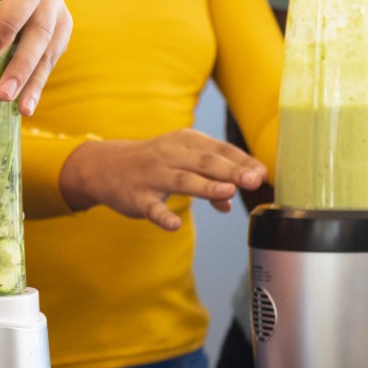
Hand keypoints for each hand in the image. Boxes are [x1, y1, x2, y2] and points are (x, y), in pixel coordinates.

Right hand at [58, 132, 266, 230]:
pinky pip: (152, 207)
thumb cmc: (153, 164)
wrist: (105, 166)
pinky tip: (174, 225)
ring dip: (206, 187)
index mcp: (186, 142)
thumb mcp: (182, 164)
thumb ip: (209, 181)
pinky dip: (162, 216)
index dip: (243, 162)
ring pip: (183, 180)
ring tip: (227, 193)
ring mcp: (153, 175)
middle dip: (232, 171)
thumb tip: (230, 203)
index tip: (262, 174)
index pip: (221, 150)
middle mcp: (171, 154)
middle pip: (206, 162)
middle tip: (253, 181)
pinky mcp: (137, 196)